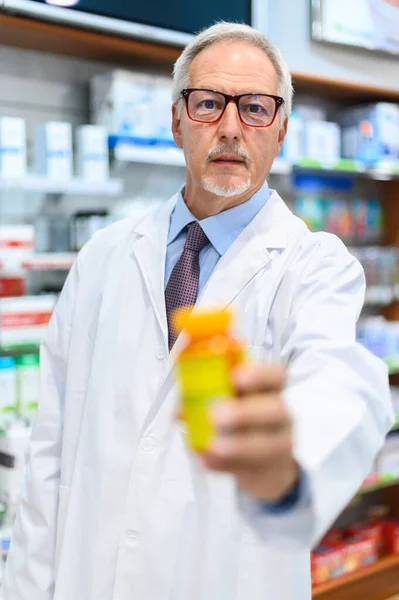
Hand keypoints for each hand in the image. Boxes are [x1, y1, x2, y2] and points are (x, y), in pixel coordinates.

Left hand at [202, 363, 298, 502]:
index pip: (275, 376)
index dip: (258, 374)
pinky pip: (249, 468)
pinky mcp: (268, 469)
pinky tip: (208, 462)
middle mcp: (279, 414)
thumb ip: (203, 401)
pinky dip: (224, 466)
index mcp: (268, 390)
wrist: (264, 463)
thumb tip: (180, 411)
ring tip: (213, 445)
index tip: (235, 376)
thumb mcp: (227, 404)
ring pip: (267, 444)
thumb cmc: (243, 422)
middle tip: (215, 415)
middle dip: (244, 412)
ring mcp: (278, 442)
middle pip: (274, 409)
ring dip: (237, 445)